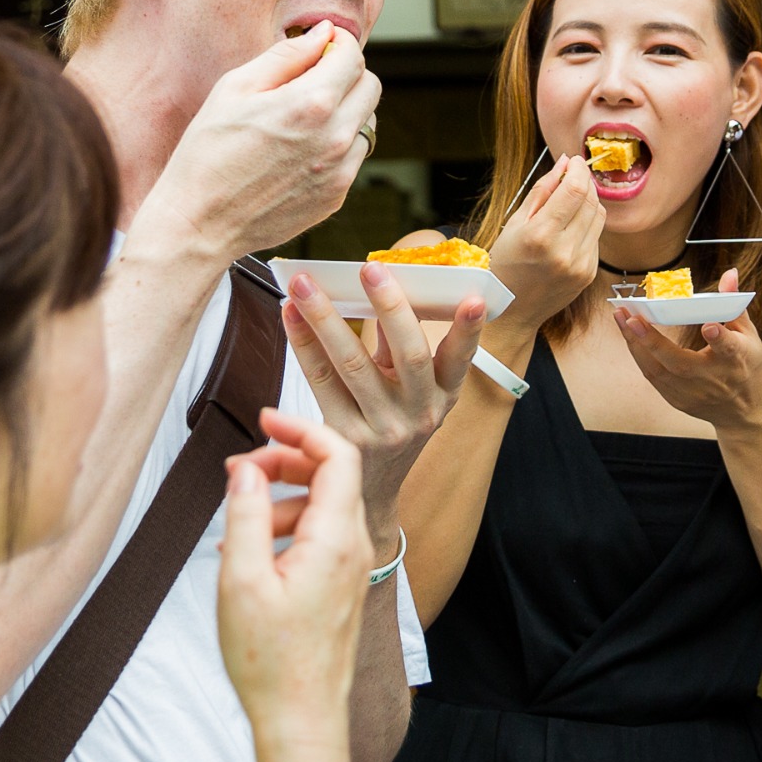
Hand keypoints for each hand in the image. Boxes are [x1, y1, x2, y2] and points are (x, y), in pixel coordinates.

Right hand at [134, 25, 380, 267]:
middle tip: (314, 78)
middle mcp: (336, 137)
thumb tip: (323, 33)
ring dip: (346, 111)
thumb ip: (286, 54)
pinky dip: (337, 145)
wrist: (199, 223)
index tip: (324, 45)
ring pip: (367, 123)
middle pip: (370, 87)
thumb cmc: (207, 154)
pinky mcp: (336, 196)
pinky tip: (300, 150)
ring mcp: (340, 171)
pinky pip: (353, 157)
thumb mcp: (235, 88)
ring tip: (304, 118)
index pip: (352, 56)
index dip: (338, 43)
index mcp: (311, 103)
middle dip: (347, 74)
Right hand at [218, 410, 371, 739]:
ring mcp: (350, 568)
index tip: (263, 421)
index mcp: (336, 538)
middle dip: (283, 462)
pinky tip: (248, 554)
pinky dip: (284, 530)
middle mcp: (354, 547)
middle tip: (237, 472)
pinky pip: (317, 538)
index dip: (301, 429)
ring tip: (235, 520)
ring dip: (278, 500)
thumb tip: (246, 469)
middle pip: (330, 476)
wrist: (300, 719)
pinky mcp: (340, 586)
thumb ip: (244, 515)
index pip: (338, 455)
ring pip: (320, 507)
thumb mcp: (241, 580)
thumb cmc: (270, 660)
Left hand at [281, 264, 481, 540]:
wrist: (369, 491)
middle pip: (407, 356)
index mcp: (444, 396)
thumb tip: (378, 290)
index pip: (461, 360)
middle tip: (370, 269)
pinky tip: (290, 314)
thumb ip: (400, 348)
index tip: (472, 299)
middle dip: (389, 307)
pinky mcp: (342, 437)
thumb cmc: (393, 423)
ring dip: (326, 319)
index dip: (468, 331)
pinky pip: (320, 383)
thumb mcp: (414, 392)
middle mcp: (418, 415)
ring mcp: (380, 429)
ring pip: (353, 366)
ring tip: (305, 284)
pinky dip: (303, 344)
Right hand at [486, 155, 604, 330]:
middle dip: (584, 181)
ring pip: (599, 217)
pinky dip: (587, 224)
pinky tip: (571, 226)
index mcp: (541, 235)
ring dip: (589, 201)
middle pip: (591, 201)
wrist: (512, 311)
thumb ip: (542, 191)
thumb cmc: (506, 264)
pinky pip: (596, 237)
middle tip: (572, 175)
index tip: (573, 161)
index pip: (575, 190)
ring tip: (571, 199)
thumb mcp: (515, 223)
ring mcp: (581, 265)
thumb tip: (563, 164)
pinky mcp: (589, 273)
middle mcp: (565, 251)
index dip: (578, 169)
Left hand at [610, 271, 761, 431]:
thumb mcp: (749, 335)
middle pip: (680, 363)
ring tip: (620, 317)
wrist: (746, 413)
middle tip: (631, 317)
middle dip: (653, 340)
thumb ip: (733, 303)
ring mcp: (694, 393)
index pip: (729, 348)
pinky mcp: (679, 401)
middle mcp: (714, 379)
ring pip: (659, 371)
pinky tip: (629, 335)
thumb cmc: (749, 367)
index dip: (720, 338)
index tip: (709, 327)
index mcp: (738, 360)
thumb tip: (730, 273)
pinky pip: (653, 377)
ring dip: (636, 344)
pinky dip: (639, 355)